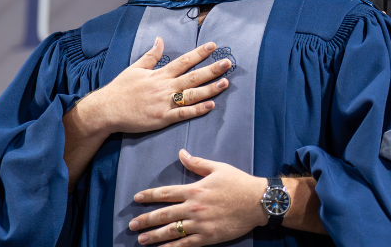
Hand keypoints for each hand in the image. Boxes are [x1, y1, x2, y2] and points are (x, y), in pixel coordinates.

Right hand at [86, 38, 231, 134]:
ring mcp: (164, 103)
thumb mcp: (135, 68)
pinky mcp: (162, 118)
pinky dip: (198, 110)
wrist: (107, 110)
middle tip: (228, 63)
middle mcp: (164, 87)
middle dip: (212, 69)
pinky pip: (183, 114)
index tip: (213, 46)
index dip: (199, 53)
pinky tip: (211, 106)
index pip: (184, 61)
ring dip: (210, 89)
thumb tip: (160, 40)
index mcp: (159, 74)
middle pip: (193, 76)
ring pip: (192, 95)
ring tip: (225, 82)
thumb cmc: (120, 89)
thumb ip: (151, 55)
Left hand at [130, 150, 268, 245]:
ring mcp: (200, 223)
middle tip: (132, 225)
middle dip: (146, 219)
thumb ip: (197, 162)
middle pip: (164, 214)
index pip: (166, 193)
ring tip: (141, 239)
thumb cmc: (238, 183)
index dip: (149, 196)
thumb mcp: (218, 168)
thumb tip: (181, 153)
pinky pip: (185, 244)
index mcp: (195, 189)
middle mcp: (194, 207)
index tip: (136, 198)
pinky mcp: (208, 236)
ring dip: (154, 235)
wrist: (258, 202)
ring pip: (171, 230)